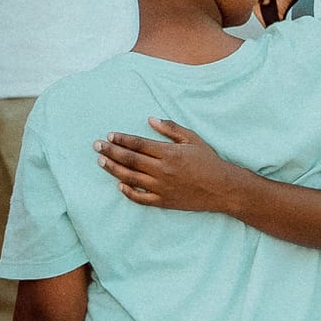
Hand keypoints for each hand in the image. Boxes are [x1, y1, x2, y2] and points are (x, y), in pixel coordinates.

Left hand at [94, 119, 235, 212]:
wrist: (222, 188)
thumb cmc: (208, 160)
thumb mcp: (192, 139)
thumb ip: (170, 129)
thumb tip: (150, 119)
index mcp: (168, 153)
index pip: (138, 144)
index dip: (122, 139)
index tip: (110, 135)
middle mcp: (162, 170)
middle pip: (130, 159)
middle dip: (111, 151)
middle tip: (97, 146)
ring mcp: (161, 187)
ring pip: (131, 178)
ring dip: (114, 169)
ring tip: (101, 162)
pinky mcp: (163, 201)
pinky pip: (141, 198)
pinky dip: (128, 192)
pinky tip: (119, 185)